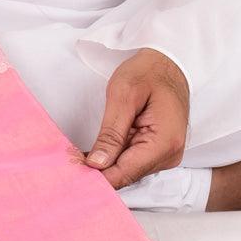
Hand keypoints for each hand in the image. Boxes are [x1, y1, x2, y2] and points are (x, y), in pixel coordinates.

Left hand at [83, 48, 189, 188]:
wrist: (167, 63)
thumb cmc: (148, 72)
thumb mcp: (123, 96)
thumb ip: (111, 134)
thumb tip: (97, 164)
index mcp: (165, 142)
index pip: (125, 173)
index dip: (97, 176)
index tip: (72, 170)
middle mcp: (169, 155)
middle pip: (126, 174)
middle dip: (98, 169)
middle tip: (70, 159)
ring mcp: (165, 155)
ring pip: (127, 170)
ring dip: (104, 163)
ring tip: (80, 153)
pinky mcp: (158, 152)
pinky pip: (132, 162)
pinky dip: (113, 156)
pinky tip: (97, 150)